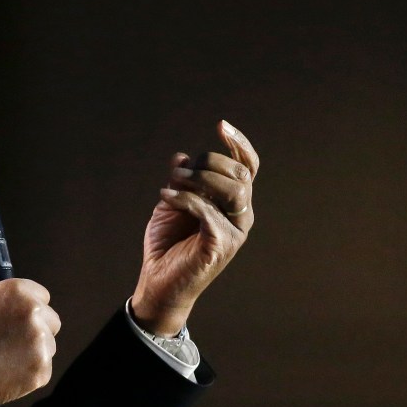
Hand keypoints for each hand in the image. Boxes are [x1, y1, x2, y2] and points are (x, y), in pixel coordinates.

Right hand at [0, 278, 60, 406]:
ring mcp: (40, 344)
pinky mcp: (42, 371)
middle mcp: (35, 314)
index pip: (42, 296)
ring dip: (35, 350)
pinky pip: (44, 368)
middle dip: (38, 328)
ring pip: (49, 345)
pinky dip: (31, 371)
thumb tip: (8, 308)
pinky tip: (9, 373)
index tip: (18, 317)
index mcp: (18, 292)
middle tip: (15, 339)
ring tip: (9, 358)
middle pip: (51, 320)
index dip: (30, 307)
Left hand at [131, 120, 259, 335]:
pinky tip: (166, 196)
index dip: (239, 144)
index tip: (221, 125)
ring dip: (199, 178)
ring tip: (173, 182)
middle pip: (240, 173)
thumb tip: (182, 154)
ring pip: (232, 189)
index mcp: (232, 202)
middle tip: (178, 171)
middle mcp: (240, 214)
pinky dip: (185, 198)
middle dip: (208, 163)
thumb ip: (181, 180)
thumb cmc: (167, 244)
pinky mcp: (221, 245)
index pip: (247, 167)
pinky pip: (208, 212)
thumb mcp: (171, 203)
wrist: (158, 281)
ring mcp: (234, 231)